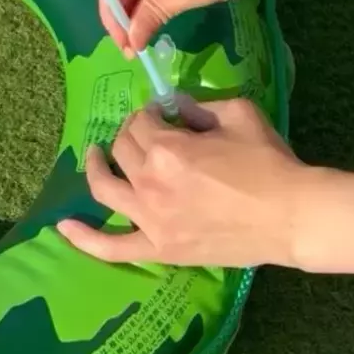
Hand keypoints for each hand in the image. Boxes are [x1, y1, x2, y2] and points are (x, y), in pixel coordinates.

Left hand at [57, 96, 305, 267]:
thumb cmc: (269, 162)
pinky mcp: (160, 249)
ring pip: (106, 189)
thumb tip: (174, 106)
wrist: (291, 216)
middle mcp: (149, 183)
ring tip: (94, 156)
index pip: (141, 122)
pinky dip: (85, 238)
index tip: (161, 112)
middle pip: (123, 149)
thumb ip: (199, 105)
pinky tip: (63, 227)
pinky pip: (112, 248)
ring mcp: (151, 220)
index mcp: (167, 149)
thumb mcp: (238, 114)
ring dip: (96, 168)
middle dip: (131, 133)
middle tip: (145, 130)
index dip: (149, 112)